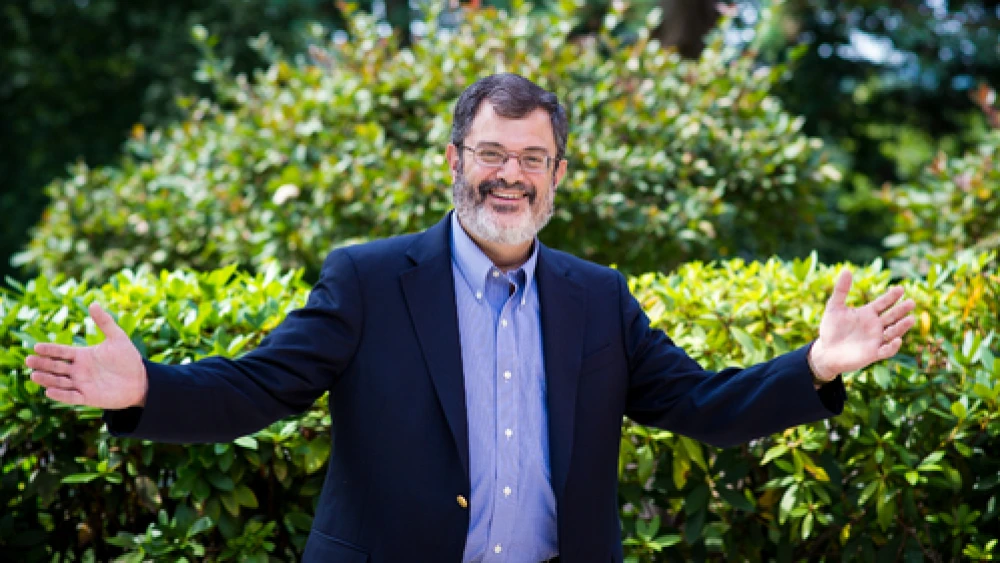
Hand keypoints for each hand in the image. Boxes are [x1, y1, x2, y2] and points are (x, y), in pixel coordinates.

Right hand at [26, 302, 147, 408]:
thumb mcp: (118, 338)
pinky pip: (71, 397)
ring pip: (60, 382)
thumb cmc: (128, 359)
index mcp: (82, 355)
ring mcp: (82, 384)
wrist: (141, 380)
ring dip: (47, 379)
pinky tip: (49, 391)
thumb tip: (93, 303)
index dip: (49, 350)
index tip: (36, 347)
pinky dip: (61, 395)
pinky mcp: (88, 397)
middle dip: (42, 364)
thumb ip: (105, 322)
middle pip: (56, 366)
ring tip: (34, 375)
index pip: (61, 352)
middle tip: (29, 360)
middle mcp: (78, 370)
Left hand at [809, 270, 915, 381]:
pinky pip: (886, 351)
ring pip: (893, 332)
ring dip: (902, 326)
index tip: (900, 288)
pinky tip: (897, 340)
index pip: (883, 303)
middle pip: (892, 316)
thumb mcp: (834, 307)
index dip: (892, 296)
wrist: (826, 351)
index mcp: (868, 313)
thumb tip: (847, 270)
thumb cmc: (831, 329)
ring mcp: (876, 339)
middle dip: (901, 310)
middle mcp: (875, 325)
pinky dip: (892, 346)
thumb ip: (841, 290)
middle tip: (911, 302)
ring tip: (911, 319)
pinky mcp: (873, 353)